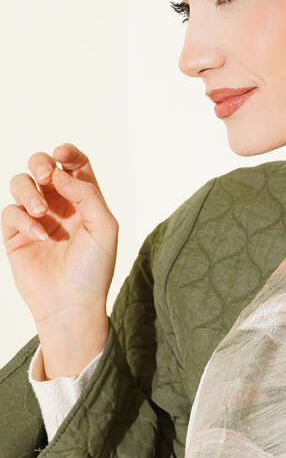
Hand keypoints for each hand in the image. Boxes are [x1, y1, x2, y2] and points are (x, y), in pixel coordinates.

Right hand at [3, 143, 117, 332]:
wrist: (71, 305)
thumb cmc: (93, 270)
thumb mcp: (104, 228)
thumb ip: (87, 194)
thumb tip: (59, 171)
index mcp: (84, 201)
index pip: (75, 164)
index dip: (68, 152)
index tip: (62, 154)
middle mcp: (59, 205)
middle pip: (42, 165)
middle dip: (40, 163)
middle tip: (47, 178)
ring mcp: (36, 218)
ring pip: (21, 183)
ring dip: (29, 191)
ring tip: (41, 213)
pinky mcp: (16, 234)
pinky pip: (10, 212)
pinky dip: (23, 219)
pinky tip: (40, 237)